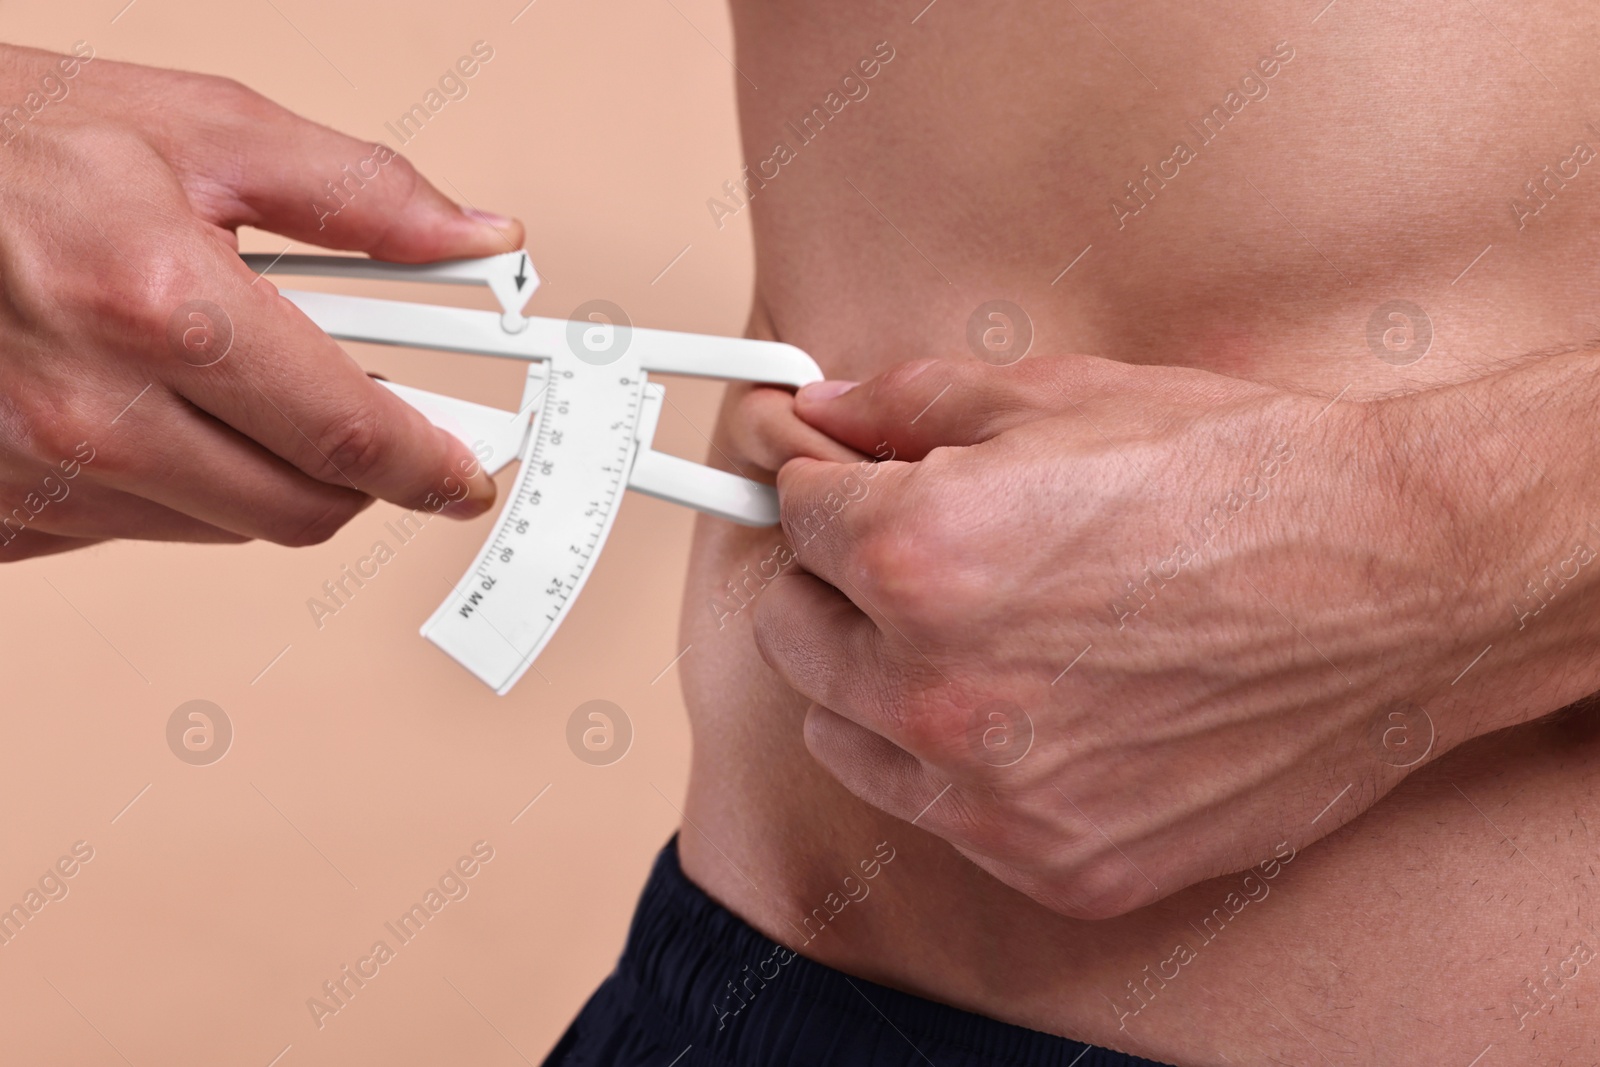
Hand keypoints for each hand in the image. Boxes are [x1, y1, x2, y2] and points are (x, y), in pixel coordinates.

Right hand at [0, 43, 520, 560]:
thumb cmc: (16, 140)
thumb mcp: (203, 128)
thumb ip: (361, 192)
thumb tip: (475, 234)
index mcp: (164, 306)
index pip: (349, 436)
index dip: (431, 465)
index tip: (466, 475)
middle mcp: (94, 410)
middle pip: (299, 509)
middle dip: (357, 473)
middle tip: (366, 416)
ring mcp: (37, 471)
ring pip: (224, 527)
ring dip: (260, 469)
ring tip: (228, 376)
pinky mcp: (3, 508)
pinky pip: (137, 529)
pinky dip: (175, 482)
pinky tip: (151, 403)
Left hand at [751, 354, 1599, 917]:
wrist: (1401, 581)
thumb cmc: (1245, 480)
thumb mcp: (1061, 398)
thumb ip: (904, 407)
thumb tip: (821, 411)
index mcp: (918, 555)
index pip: (792, 517)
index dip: (823, 488)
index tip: (842, 487)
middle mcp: (937, 689)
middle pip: (792, 628)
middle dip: (834, 578)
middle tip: (907, 551)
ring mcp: (994, 793)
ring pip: (842, 730)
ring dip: (875, 674)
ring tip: (976, 628)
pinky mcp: (1053, 860)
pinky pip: (934, 810)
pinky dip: (952, 760)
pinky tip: (1031, 705)